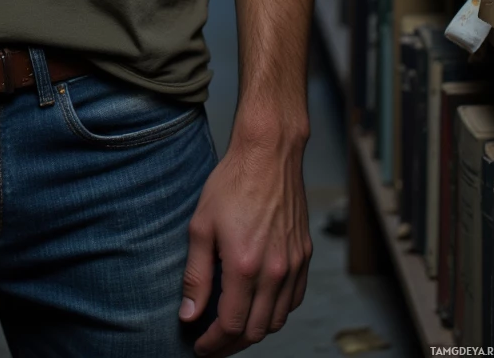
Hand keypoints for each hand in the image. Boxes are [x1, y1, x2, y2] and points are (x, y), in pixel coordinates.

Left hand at [179, 127, 311, 355]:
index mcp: (244, 266)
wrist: (268, 154)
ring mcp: (293, 265)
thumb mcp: (201, 226)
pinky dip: (276, 312)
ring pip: (277, 320)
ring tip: (232, 326)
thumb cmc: (232, 183)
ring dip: (254, 331)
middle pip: (255, 331)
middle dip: (231, 344)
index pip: (231, 325)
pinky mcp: (304, 256)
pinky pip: (294, 300)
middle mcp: (274, 271)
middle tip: (212, 343)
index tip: (200, 346)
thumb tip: (189, 314)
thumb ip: (195, 276)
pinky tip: (259, 305)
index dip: (213, 343)